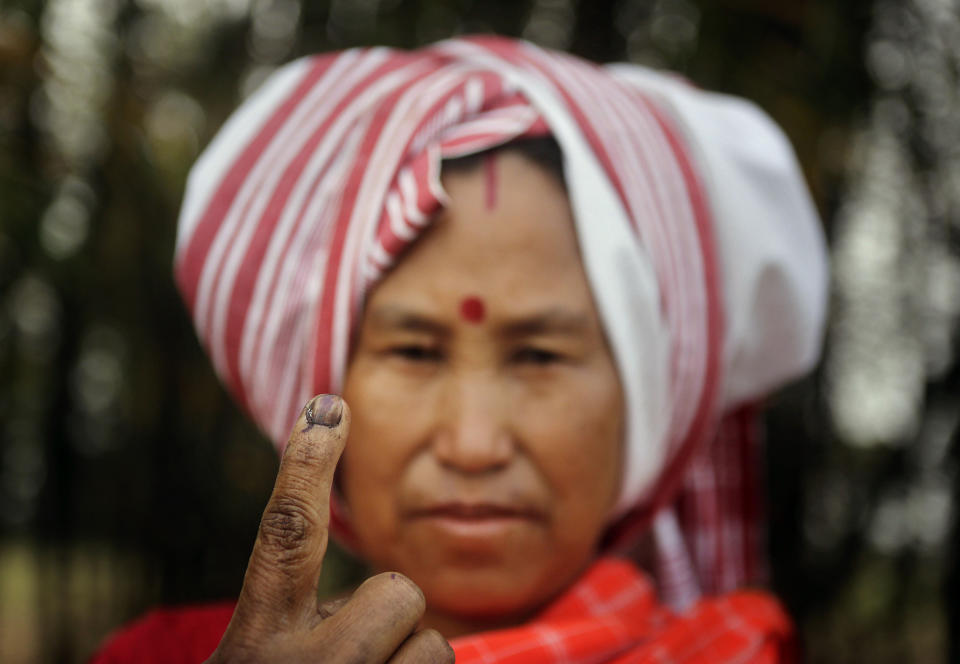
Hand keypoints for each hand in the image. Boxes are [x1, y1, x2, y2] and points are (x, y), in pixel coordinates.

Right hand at [206, 395, 453, 662]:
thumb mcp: (263, 663)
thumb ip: (298, 626)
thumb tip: (381, 595)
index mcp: (254, 647)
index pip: (286, 537)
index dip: (307, 466)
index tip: (327, 405)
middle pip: (396, 591)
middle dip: (389, 617)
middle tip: (355, 657)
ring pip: (431, 640)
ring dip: (405, 659)